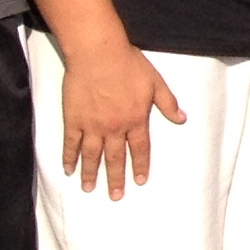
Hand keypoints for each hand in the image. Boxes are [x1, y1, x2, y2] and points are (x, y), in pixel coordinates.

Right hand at [61, 38, 185, 199]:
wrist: (98, 54)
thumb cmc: (129, 64)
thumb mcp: (156, 82)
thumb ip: (168, 103)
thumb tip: (182, 119)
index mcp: (136, 119)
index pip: (140, 149)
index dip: (141, 166)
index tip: (140, 181)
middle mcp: (114, 127)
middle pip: (115, 158)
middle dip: (116, 178)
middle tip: (115, 196)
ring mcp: (92, 125)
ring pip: (92, 155)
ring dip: (91, 173)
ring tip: (90, 188)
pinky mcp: (73, 119)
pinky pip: (70, 144)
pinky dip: (69, 158)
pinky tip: (68, 170)